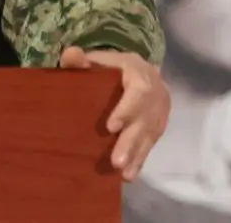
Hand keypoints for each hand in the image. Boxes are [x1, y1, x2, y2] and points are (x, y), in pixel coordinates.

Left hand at [59, 46, 169, 181]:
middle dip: (131, 140)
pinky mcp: (159, 124)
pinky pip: (152, 143)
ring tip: (122, 173)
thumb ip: (79, 59)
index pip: (139, 90)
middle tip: (115, 161)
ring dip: (136, 154)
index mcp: (138, 70)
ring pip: (150, 133)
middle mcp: (155, 90)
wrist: (131, 70)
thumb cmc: (105, 68)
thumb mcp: (93, 60)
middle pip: (145, 117)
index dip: (127, 109)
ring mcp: (159, 109)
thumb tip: (71, 55)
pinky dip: (140, 159)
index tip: (110, 127)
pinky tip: (129, 175)